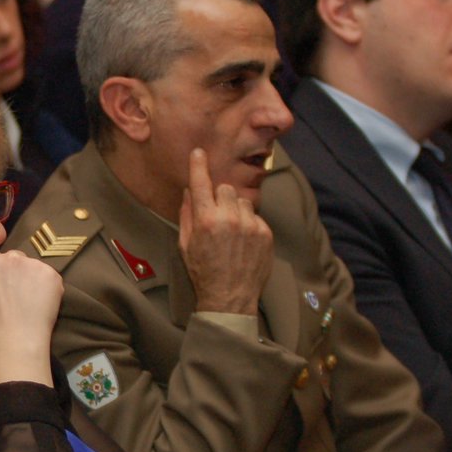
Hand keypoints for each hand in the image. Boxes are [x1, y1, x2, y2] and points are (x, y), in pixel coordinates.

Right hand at [0, 251, 63, 348]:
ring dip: (30, 283)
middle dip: (13, 279)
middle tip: (11, 304)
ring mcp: (35, 265)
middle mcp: (12, 257)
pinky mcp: (53, 276)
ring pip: (32, 270)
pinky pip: (49, 279)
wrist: (17, 342)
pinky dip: (46, 291)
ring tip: (25, 307)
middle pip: (14, 264)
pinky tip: (37, 306)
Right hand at [178, 148, 272, 315]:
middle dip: (219, 197)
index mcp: (206, 221)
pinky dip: (248, 224)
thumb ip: (187, 215)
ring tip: (231, 232)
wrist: (230, 297)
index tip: (199, 153)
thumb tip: (190, 192)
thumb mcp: (185, 245)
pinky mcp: (265, 232)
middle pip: (225, 188)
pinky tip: (243, 242)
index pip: (202, 183)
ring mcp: (250, 225)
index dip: (198, 166)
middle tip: (216, 216)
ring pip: (243, 200)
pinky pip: (255, 216)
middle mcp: (229, 218)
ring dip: (236, 209)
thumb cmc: (203, 273)